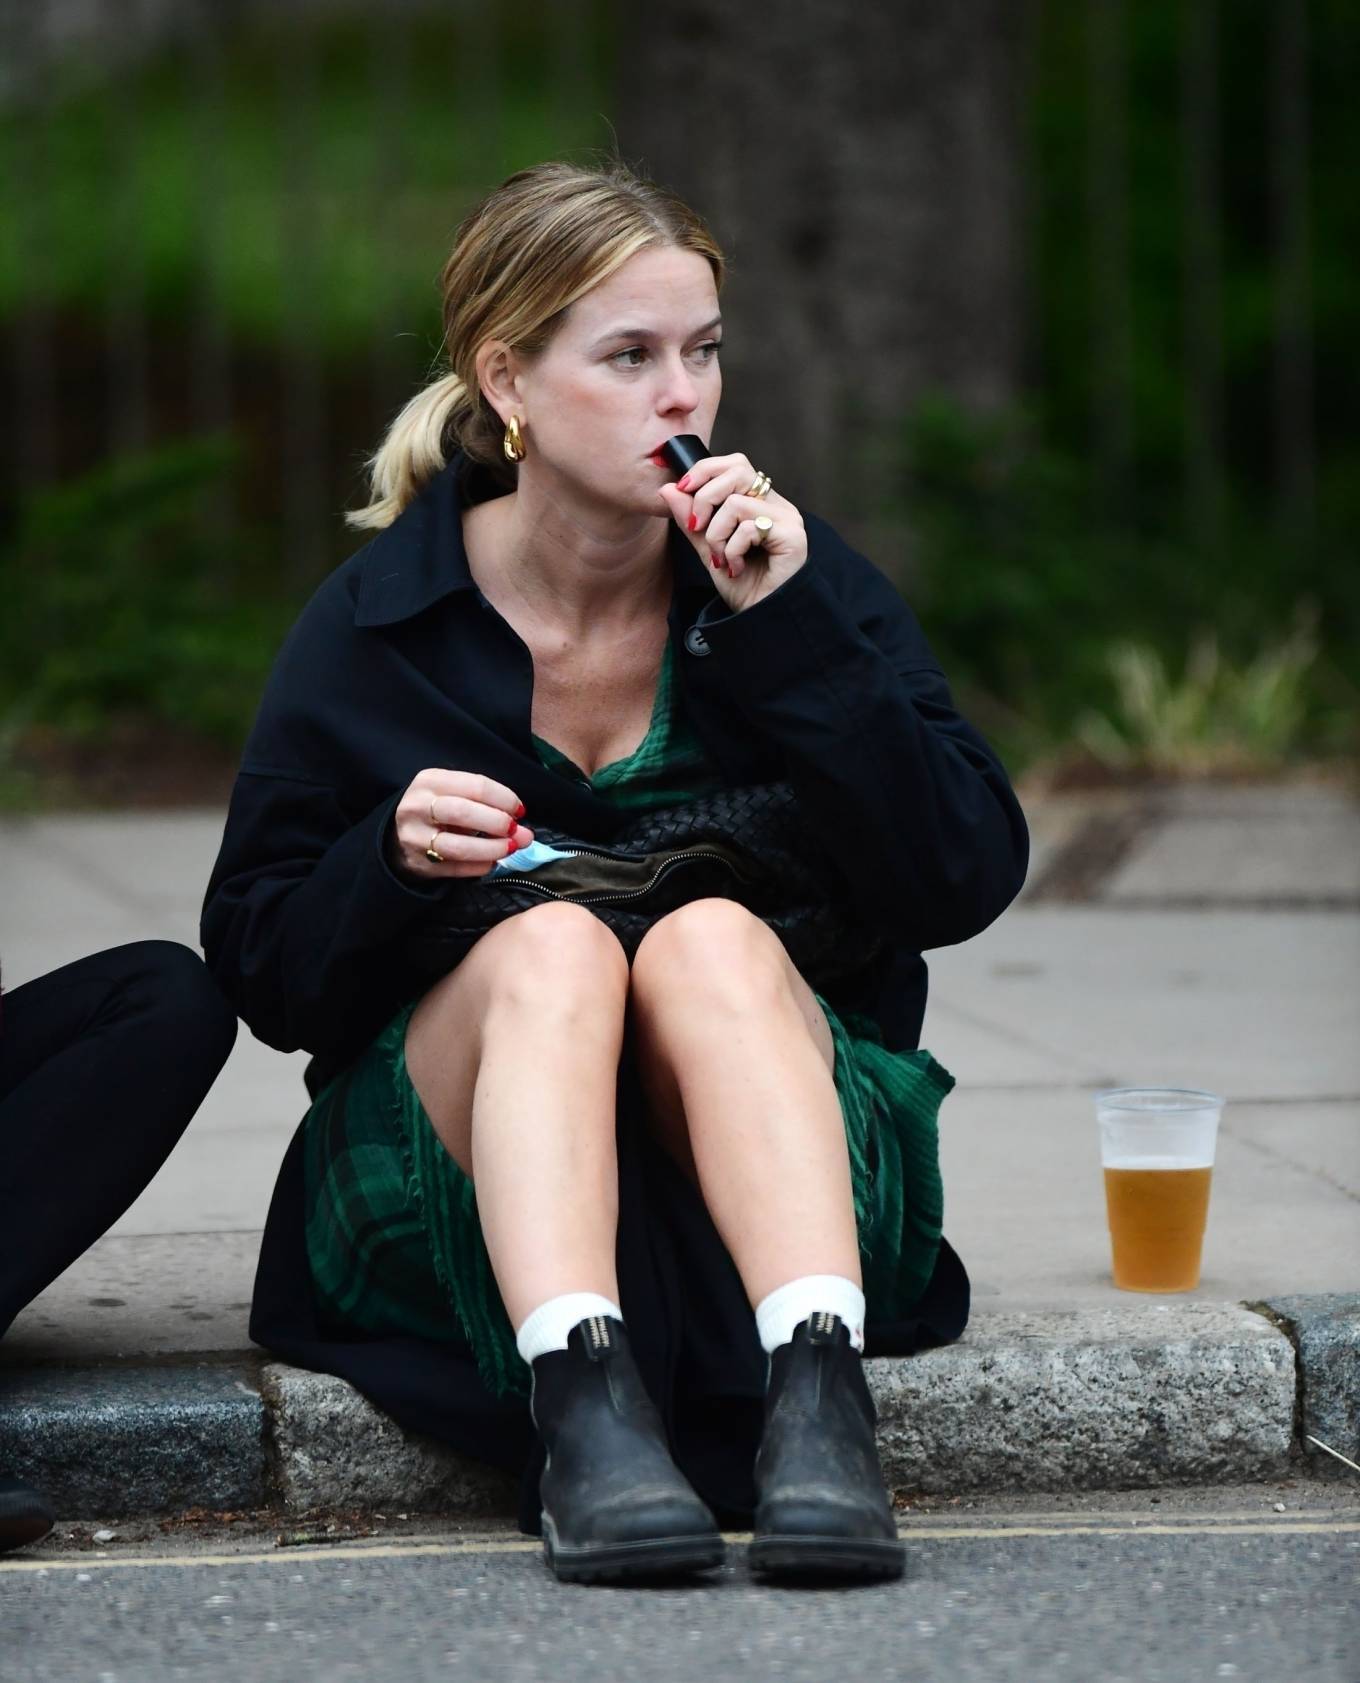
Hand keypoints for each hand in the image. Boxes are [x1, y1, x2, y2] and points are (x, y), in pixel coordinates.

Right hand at [390, 768, 533, 881]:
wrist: (396, 837)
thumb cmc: (435, 810)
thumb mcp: (451, 793)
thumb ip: (487, 805)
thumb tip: (524, 832)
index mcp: (430, 781)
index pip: (476, 785)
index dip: (505, 799)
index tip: (519, 811)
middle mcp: (418, 807)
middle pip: (463, 813)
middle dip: (498, 823)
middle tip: (516, 831)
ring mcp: (416, 838)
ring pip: (459, 846)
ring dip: (492, 849)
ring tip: (510, 848)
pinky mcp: (419, 865)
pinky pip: (457, 868)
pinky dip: (480, 866)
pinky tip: (492, 862)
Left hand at [658, 451, 807, 611]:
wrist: (762, 620)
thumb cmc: (743, 587)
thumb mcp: (708, 549)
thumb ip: (691, 520)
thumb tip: (668, 489)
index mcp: (760, 502)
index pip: (734, 464)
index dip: (704, 471)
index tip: (682, 491)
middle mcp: (777, 505)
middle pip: (737, 470)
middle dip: (704, 498)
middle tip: (697, 527)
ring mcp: (788, 519)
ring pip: (737, 502)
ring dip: (717, 534)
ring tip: (721, 559)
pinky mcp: (792, 536)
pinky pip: (749, 527)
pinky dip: (732, 550)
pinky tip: (736, 568)